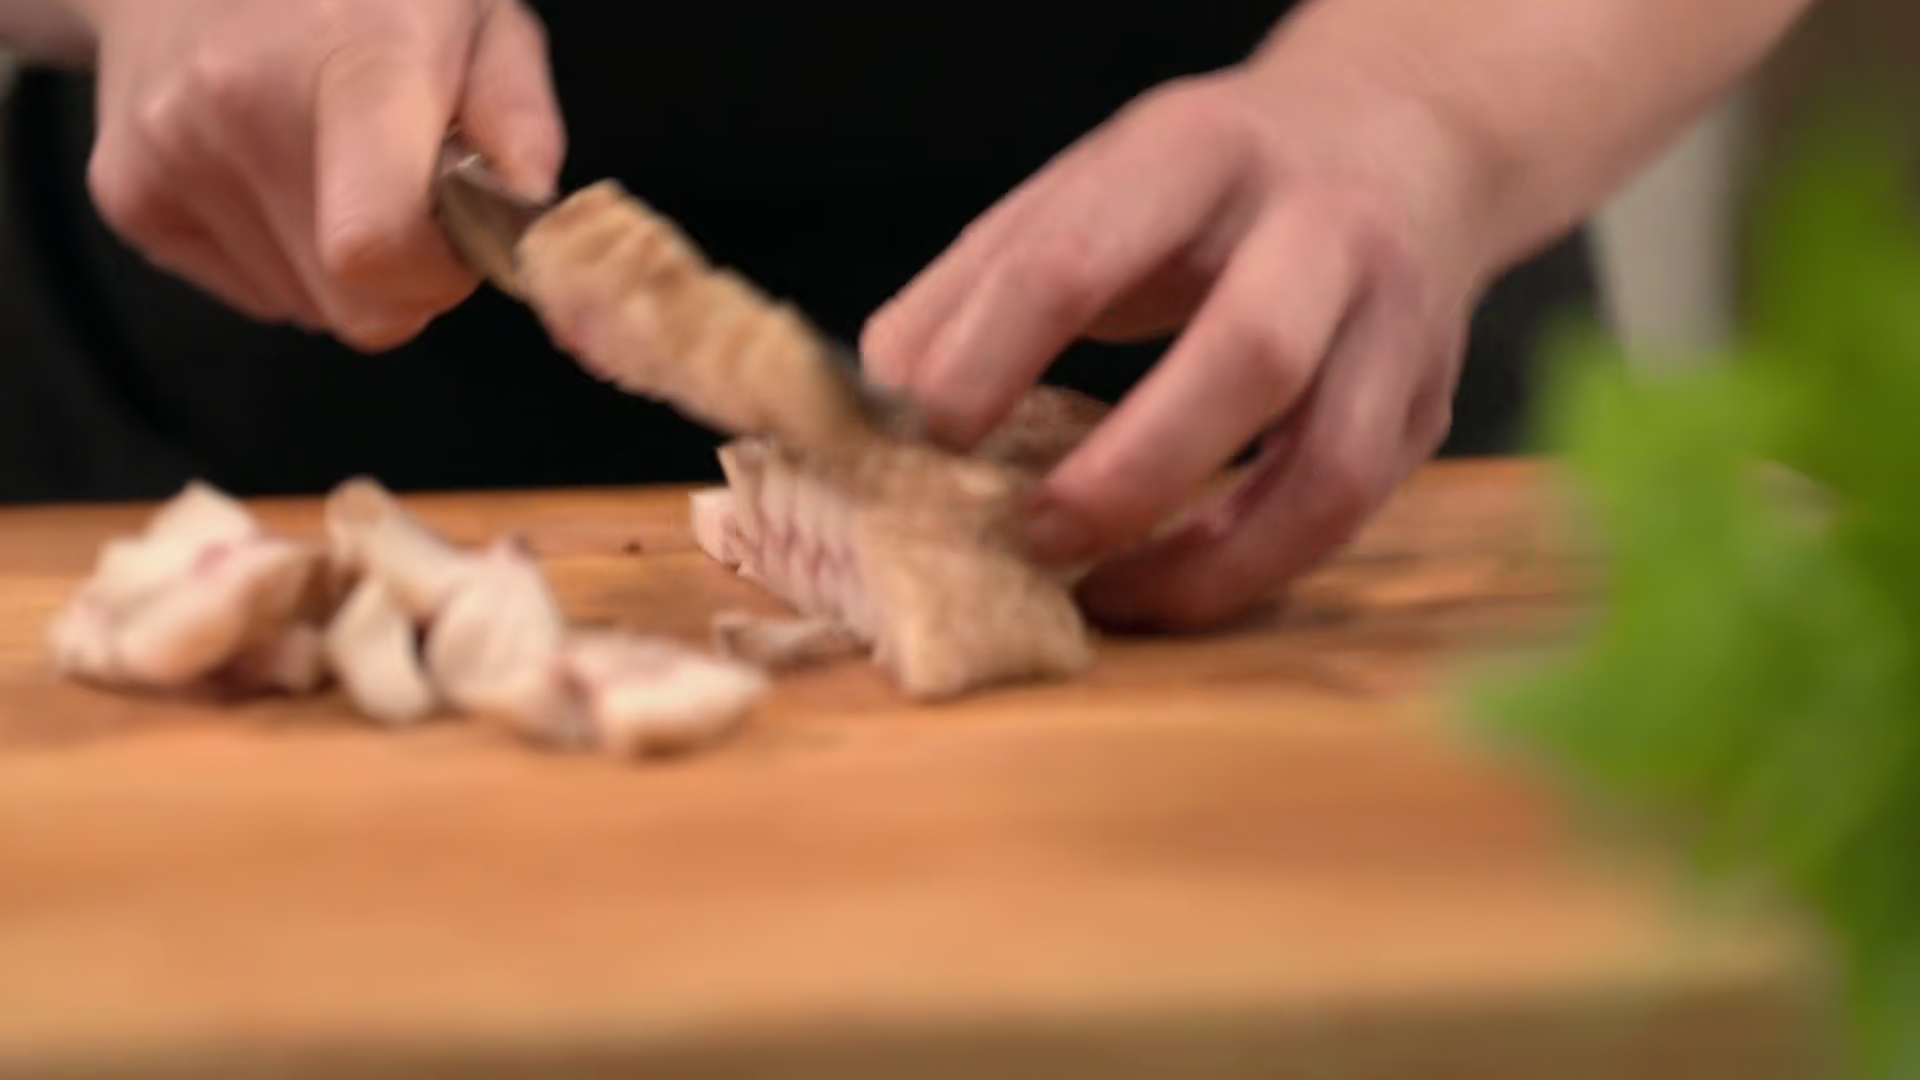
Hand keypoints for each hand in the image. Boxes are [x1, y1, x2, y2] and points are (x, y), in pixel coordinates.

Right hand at [74, 0, 564, 350]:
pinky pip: (251, 296)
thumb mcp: (476, 15)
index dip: (438, 278)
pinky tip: (277, 176)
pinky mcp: (127, 195)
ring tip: (333, 168)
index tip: (459, 240)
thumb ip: (519, 119)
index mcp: (353, 62)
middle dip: (406, 284)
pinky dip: (283, 258)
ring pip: (308, 311)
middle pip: (355, 310)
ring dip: (341, 267)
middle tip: (410, 205)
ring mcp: (171, 154)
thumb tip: (537, 218)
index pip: (377, 249)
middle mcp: (242, 108)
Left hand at [861, 55, 1497, 630]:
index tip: (925, 439)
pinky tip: (1165, 585)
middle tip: (1030, 537)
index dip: (991, 359)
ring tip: (1102, 596)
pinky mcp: (1425, 405)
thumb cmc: (1203, 187)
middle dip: (1128, 473)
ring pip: (1331, 468)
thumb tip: (882, 406)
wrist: (1400, 140)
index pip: (1081, 256)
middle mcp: (1324, 227)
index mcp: (1202, 150)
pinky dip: (1249, 571)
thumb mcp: (1084, 190)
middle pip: (1250, 357)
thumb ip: (974, 288)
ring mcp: (1396, 323)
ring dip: (1208, 558)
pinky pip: (1345, 517)